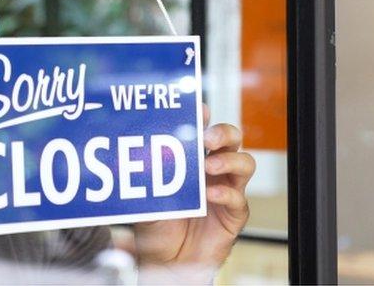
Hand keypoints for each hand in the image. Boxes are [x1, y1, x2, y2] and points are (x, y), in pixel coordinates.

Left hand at [133, 104, 254, 269]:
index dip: (204, 116)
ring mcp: (226, 189)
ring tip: (210, 165)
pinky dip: (226, 193)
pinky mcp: (234, 214)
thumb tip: (128, 160)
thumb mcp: (143, 201)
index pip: (203, 129)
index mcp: (192, 159)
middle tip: (208, 138)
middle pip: (231, 139)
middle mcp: (213, 170)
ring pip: (245, 163)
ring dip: (229, 160)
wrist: (166, 263)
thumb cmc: (156, 228)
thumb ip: (141, 182)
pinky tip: (210, 195)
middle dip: (222, 133)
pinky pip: (239, 198)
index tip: (198, 109)